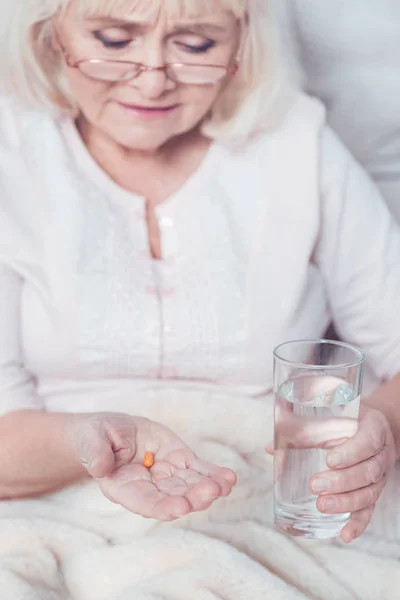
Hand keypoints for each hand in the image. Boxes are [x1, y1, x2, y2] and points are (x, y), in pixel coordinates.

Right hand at [67, 413, 236, 520]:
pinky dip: (213, 474)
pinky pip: (198, 470)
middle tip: (210, 492)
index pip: (145, 502)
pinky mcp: (179, 460)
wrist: (110, 431)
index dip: (162, 506)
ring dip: (208, 487)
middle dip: (193, 496)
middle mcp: (149, 487)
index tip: (180, 508)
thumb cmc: (96, 438)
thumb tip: (99, 467)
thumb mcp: (92, 441)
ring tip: (225, 484)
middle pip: (173, 497)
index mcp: (124, 488)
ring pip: (190, 485)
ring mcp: (166, 475)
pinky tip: (228, 478)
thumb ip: (96, 454)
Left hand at [266, 406, 395, 541]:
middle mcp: (380, 454)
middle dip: (341, 481)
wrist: (376, 429)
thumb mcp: (334, 416)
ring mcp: (379, 476)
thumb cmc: (348, 422)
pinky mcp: (374, 493)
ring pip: (368, 493)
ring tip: (322, 506)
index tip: (330, 460)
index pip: (367, 441)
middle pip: (367, 471)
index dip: (350, 452)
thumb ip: (303, 428)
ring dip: (345, 502)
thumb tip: (271, 447)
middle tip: (315, 485)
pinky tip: (345, 535)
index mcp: (373, 429)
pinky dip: (358, 524)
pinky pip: (369, 510)